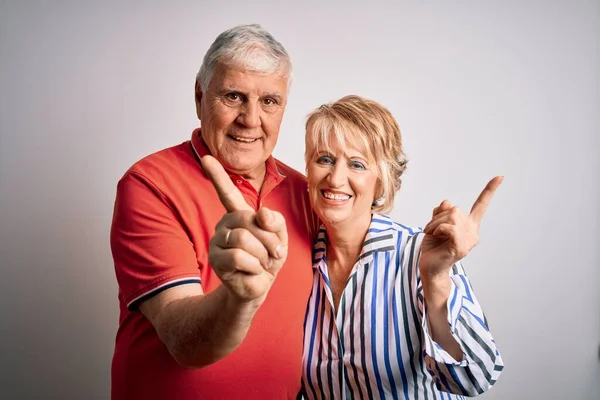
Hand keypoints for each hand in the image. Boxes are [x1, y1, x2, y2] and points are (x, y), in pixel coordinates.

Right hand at [202, 155, 288, 302]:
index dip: (217, 176)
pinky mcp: (216, 258)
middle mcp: (225, 224)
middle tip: (275, 253)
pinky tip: (252, 271)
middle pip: (249, 220)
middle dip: (269, 239)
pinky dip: (254, 267)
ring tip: (262, 263)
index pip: (227, 193)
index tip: (207, 158)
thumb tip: (262, 213)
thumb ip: (276, 222)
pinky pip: (240, 257)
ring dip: (262, 254)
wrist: (259, 286)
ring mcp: (218, 241)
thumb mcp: (280, 237)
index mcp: (240, 214)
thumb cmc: (268, 259)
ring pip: (244, 239)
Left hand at [420, 176, 502, 277]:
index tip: (500, 177)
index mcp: (468, 226)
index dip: (489, 191)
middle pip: (456, 209)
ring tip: (431, 233)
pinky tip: (434, 236)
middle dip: (438, 217)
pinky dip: (437, 229)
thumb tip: (447, 202)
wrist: (429, 267)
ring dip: (435, 223)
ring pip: (452, 217)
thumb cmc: (433, 247)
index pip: (481, 206)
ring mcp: (468, 241)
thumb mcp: (434, 225)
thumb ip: (441, 213)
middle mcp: (472, 232)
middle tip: (430, 229)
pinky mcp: (461, 247)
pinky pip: (449, 228)